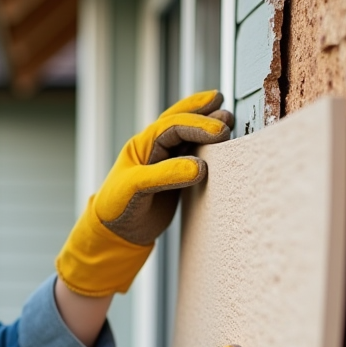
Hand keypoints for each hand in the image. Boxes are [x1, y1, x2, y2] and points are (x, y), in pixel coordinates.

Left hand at [56, 91, 232, 296]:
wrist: (117, 232)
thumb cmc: (116, 207)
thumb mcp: (135, 188)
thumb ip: (165, 175)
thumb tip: (200, 166)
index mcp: (143, 144)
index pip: (172, 126)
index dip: (197, 126)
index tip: (219, 132)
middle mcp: (155, 148)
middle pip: (181, 121)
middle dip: (203, 115)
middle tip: (226, 115)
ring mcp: (167, 161)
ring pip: (190, 137)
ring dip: (207, 128)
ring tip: (229, 120)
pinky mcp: (177, 177)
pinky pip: (195, 157)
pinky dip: (208, 149)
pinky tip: (221, 146)